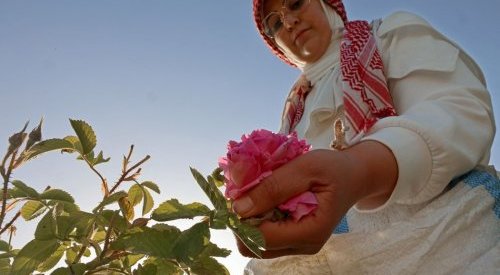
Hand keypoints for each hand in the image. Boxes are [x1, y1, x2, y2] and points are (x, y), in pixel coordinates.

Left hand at [232, 141, 397, 257]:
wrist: (355, 175)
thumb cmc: (334, 169)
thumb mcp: (305, 168)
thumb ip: (273, 187)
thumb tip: (238, 208)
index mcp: (311, 232)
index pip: (261, 239)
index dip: (242, 219)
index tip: (236, 194)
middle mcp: (304, 245)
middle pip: (255, 247)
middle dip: (242, 220)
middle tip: (243, 193)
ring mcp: (299, 245)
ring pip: (257, 244)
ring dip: (248, 219)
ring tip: (255, 193)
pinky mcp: (294, 239)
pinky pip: (266, 236)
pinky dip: (258, 218)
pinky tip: (264, 198)